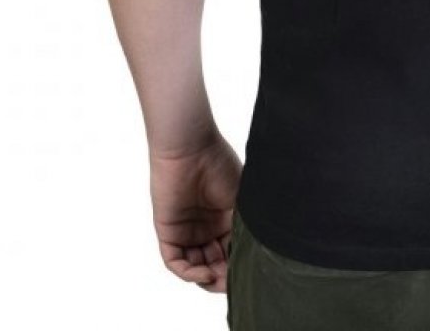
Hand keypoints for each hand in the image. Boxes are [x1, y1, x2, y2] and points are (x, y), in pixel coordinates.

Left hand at [148, 128, 242, 292]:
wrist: (192, 148)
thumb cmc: (220, 165)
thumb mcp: (241, 199)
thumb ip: (246, 224)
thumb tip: (261, 251)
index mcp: (225, 218)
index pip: (231, 250)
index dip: (239, 264)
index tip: (251, 271)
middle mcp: (205, 227)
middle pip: (213, 262)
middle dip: (223, 276)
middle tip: (233, 282)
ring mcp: (186, 231)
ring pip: (195, 266)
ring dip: (207, 277)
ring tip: (219, 279)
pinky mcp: (168, 232)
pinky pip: (175, 261)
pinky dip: (189, 272)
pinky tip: (205, 272)